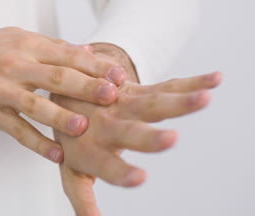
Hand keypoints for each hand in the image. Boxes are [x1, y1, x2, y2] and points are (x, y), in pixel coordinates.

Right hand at [0, 27, 126, 161]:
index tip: (117, 75)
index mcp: (26, 45)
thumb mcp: (18, 37)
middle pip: (55, 77)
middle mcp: (15, 66)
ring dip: (60, 117)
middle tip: (111, 97)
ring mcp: (1, 91)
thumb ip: (52, 45)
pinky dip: (37, 144)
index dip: (94, 65)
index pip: (67, 54)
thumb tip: (86, 50)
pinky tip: (56, 155)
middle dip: (85, 87)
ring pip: (34, 105)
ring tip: (82, 127)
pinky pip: (17, 131)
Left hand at [52, 44, 222, 214]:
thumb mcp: (71, 169)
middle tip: (171, 140)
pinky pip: (166, 87)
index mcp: (91, 149)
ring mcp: (123, 106)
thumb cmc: (71, 138)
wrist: (65, 93)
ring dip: (178, 102)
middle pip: (130, 132)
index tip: (140, 178)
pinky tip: (214, 82)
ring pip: (152, 104)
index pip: (106, 165)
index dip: (121, 173)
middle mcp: (107, 125)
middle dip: (149, 137)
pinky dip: (191, 84)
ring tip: (204, 98)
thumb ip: (82, 196)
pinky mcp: (137, 90)